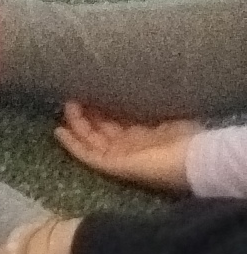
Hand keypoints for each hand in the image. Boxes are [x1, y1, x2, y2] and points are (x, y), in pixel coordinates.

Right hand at [56, 103, 201, 193]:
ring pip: (90, 142)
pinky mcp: (114, 166)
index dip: (100, 109)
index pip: (115, 123)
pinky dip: (73, 145)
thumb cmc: (187, 136)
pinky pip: (88, 156)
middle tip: (73, 97)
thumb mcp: (168, 114)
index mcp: (142, 135)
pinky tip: (58, 131)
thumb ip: (148, 104)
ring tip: (65, 107)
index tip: (88, 92)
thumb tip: (131, 87)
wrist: (194, 159)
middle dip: (84, 116)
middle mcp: (128, 146)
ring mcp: (119, 157)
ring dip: (76, 126)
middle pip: (99, 132)